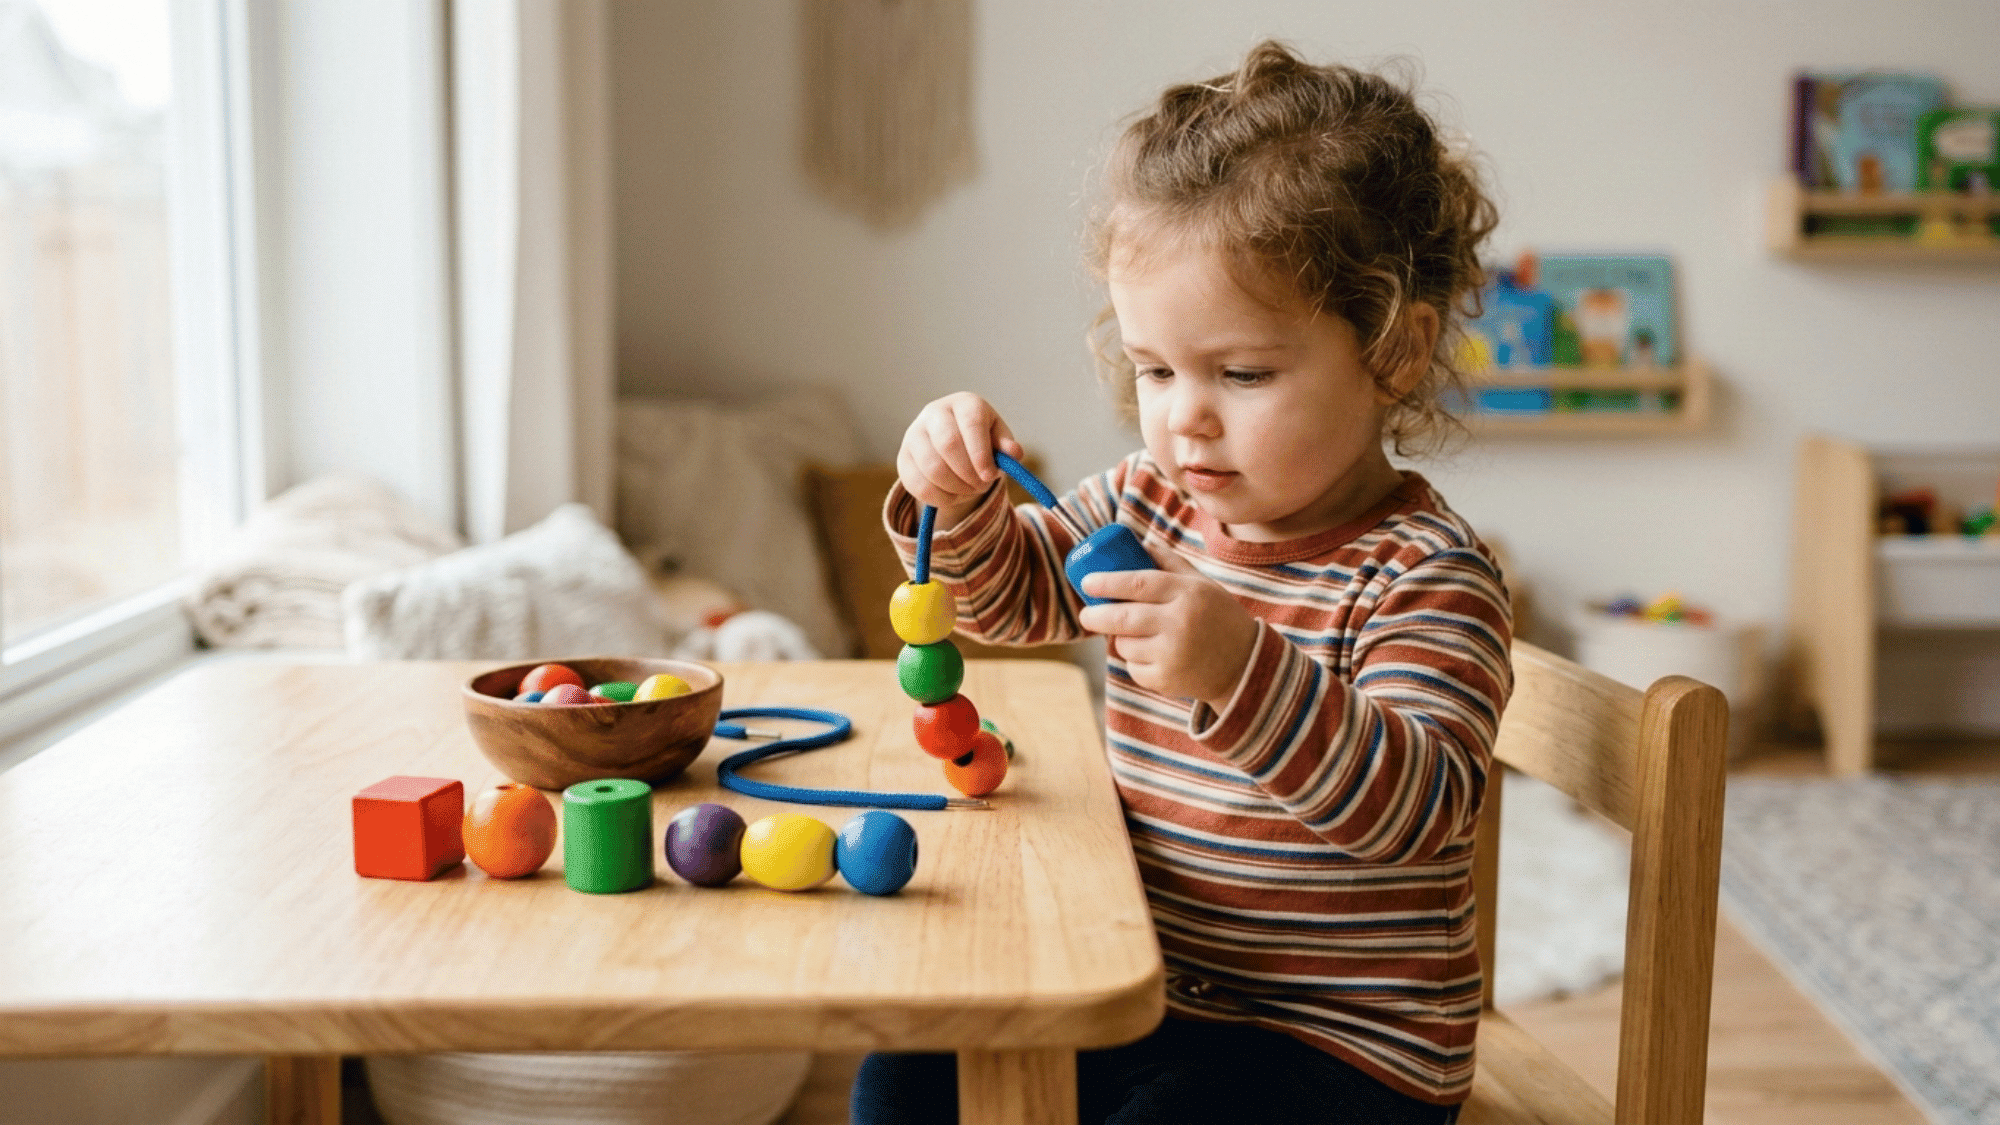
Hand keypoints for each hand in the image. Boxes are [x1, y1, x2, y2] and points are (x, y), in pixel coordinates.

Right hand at [896, 393, 1025, 529]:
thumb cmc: (981, 440)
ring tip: (970, 490)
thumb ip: (1007, 446)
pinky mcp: (903, 458)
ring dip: (956, 488)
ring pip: (932, 467)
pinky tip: (953, 495)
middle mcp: (935, 412)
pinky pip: (918, 485)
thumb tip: (1014, 453)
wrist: (951, 444)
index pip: (971, 423)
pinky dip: (940, 498)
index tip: (990, 476)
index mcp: (964, 404)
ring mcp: (914, 434)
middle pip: (948, 443)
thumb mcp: (998, 440)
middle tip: (981, 486)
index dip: (981, 453)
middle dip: (968, 473)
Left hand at [1077, 545, 1258, 706]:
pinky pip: (1133, 668)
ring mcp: (1172, 654)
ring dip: (1121, 639)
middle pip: (1123, 617)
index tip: (1087, 582)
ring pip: (1124, 644)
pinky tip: (1155, 656)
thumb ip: (1169, 563)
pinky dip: (1135, 662)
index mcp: (1188, 593)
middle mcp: (1180, 623)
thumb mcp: (1202, 584)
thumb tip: (1135, 542)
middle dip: (1096, 615)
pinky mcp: (1166, 680)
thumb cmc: (1218, 617)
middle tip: (1086, 614)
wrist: (1244, 665)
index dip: (1107, 582)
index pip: (1138, 583)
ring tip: (1138, 636)